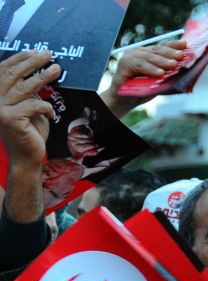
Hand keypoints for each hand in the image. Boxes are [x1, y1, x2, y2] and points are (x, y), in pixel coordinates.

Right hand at [0, 50, 59, 168]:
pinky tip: (51, 113)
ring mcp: (0, 109)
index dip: (18, 59)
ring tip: (57, 69)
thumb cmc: (30, 131)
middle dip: (32, 62)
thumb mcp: (28, 106)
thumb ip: (28, 91)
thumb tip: (39, 68)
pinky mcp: (11, 119)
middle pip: (13, 75)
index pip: (4, 70)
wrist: (27, 157)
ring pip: (24, 87)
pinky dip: (46, 107)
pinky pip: (33, 105)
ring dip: (43, 76)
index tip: (35, 51)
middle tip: (48, 54)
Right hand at [102, 40, 186, 116]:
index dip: (173, 45)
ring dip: (162, 61)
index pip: (162, 47)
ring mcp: (130, 56)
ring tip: (174, 65)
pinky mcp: (124, 64)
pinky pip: (140, 65)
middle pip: (156, 50)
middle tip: (182, 55)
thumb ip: (169, 75)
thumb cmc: (143, 91)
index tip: (185, 44)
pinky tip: (160, 73)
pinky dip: (151, 69)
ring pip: (149, 57)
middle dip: (170, 53)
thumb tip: (186, 74)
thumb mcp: (159, 82)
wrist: (124, 100)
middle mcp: (139, 52)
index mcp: (148, 53)